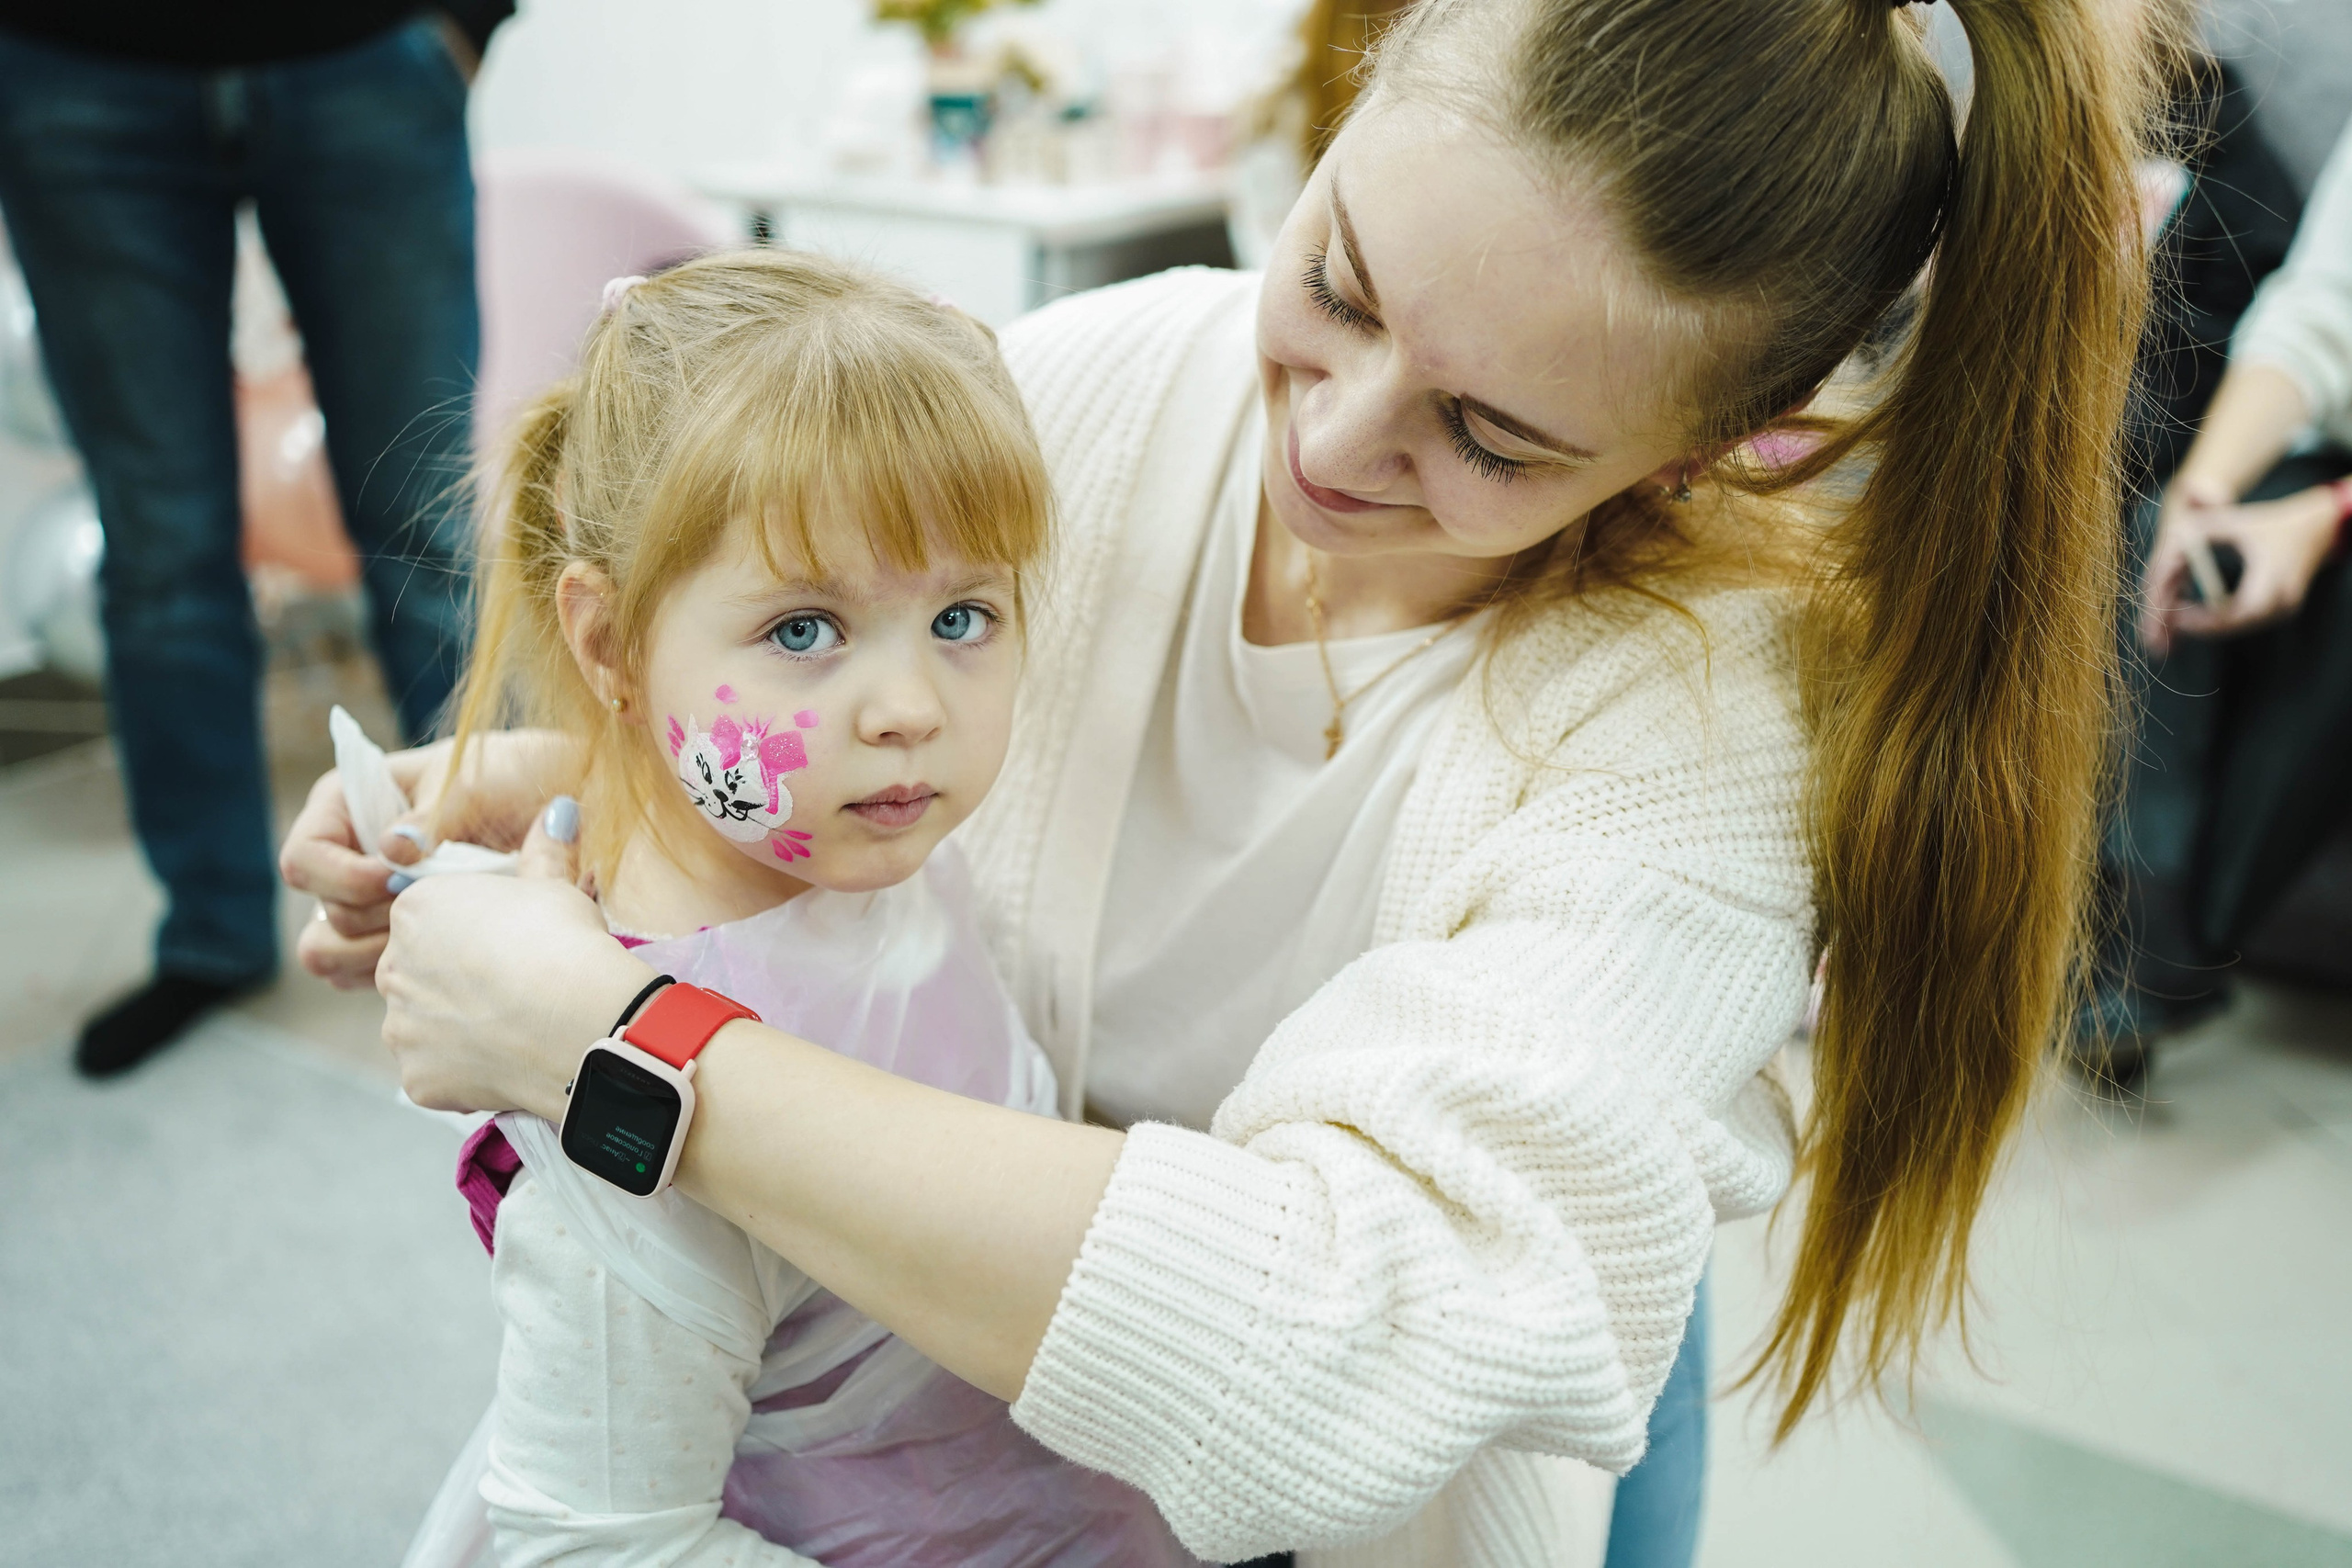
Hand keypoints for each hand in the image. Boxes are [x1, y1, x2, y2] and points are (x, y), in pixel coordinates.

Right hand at [279, 729, 575, 987]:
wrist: (560, 803)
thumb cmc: (514, 776)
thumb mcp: (475, 783)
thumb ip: (433, 816)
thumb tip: (391, 849)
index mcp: (345, 804)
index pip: (303, 858)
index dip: (344, 879)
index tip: (399, 882)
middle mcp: (347, 855)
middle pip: (324, 915)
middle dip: (378, 919)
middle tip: (437, 909)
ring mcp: (367, 900)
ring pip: (334, 953)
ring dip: (382, 955)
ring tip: (442, 938)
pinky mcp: (394, 934)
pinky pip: (365, 975)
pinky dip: (398, 974)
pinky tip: (445, 958)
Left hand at [378, 799, 653, 1115]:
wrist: (577, 1020)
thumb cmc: (563, 941)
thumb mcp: (554, 885)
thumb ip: (543, 851)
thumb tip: (559, 809)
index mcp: (415, 910)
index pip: (429, 917)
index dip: (473, 930)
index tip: (512, 940)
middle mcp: (391, 967)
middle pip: (420, 971)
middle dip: (456, 979)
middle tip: (515, 983)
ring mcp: (400, 1027)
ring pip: (423, 1025)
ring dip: (458, 1026)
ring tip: (516, 1024)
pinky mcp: (416, 1078)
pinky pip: (438, 1073)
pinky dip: (466, 1070)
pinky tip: (509, 1058)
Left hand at [2138, 481, 2341, 654]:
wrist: (2317, 530)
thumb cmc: (2272, 524)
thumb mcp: (2235, 523)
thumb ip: (2202, 530)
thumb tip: (2170, 540)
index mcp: (2273, 578)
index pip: (2236, 612)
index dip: (2204, 619)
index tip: (2176, 613)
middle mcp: (2282, 600)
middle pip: (2235, 625)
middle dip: (2199, 628)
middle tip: (2167, 626)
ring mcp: (2283, 610)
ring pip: (2239, 628)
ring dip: (2206, 629)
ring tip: (2171, 628)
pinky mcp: (2280, 612)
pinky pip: (2245, 624)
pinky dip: (2218, 624)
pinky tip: (2190, 622)